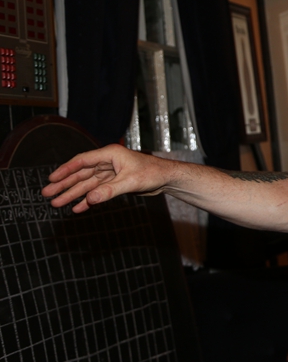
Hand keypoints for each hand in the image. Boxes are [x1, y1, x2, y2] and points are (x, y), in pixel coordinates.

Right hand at [42, 144, 165, 212]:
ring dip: (73, 193)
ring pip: (87, 184)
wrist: (166, 178)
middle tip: (48, 193)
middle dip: (64, 184)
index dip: (65, 170)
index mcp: (110, 154)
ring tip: (57, 203)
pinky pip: (97, 191)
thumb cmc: (153, 173)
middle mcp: (108, 162)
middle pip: (81, 173)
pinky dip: (88, 199)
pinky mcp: (115, 182)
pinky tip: (78, 207)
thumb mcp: (130, 182)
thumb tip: (90, 199)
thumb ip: (109, 191)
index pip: (82, 161)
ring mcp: (110, 173)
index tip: (51, 178)